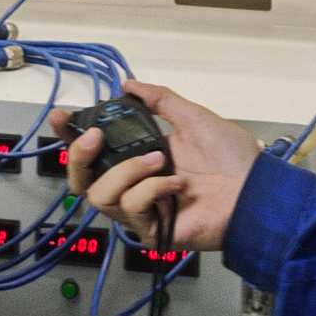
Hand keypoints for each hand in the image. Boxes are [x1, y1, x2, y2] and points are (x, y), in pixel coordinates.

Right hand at [48, 80, 261, 251]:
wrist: (254, 189)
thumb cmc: (230, 156)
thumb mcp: (192, 116)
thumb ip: (159, 100)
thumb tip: (128, 83)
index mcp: (138, 157)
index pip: (93, 151)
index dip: (70, 136)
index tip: (61, 116)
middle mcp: (133, 184)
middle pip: (80, 180)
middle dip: (78, 156)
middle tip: (95, 137)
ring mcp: (140, 210)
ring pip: (100, 195)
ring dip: (126, 171)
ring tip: (159, 160)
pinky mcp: (151, 231)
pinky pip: (132, 208)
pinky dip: (153, 190)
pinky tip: (178, 185)